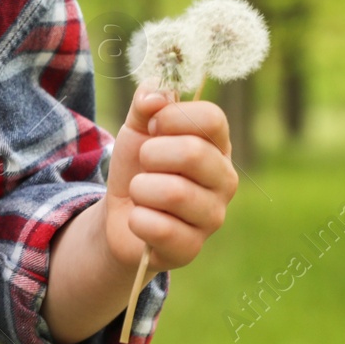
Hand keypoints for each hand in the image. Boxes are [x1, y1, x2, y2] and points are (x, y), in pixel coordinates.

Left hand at [102, 84, 238, 272]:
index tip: (153, 126)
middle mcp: (224, 180)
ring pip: (174, 193)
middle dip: (152, 154)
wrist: (120, 213)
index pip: (213, 118)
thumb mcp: (137, 127)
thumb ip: (146, 103)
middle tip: (145, 163)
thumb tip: (156, 95)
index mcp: (217, 145)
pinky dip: (137, 219)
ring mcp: (213, 216)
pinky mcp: (192, 248)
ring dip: (141, 188)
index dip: (174, 116)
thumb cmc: (139, 166)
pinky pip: (161, 228)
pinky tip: (141, 219)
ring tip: (141, 192)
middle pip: (193, 153)